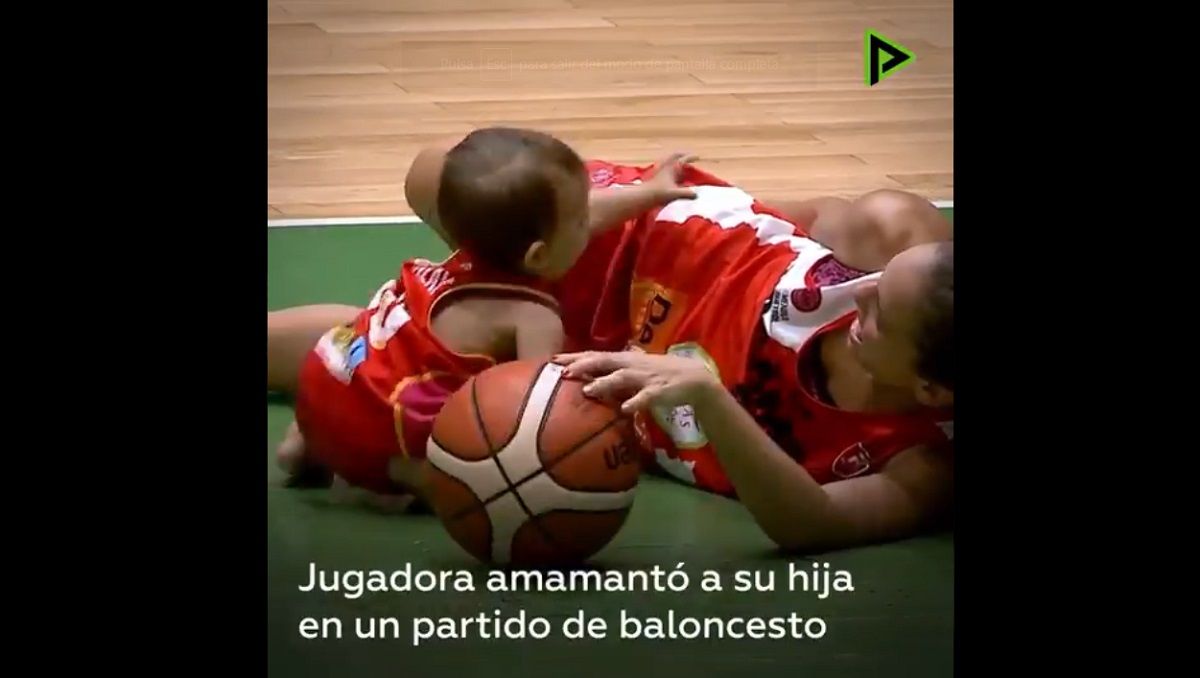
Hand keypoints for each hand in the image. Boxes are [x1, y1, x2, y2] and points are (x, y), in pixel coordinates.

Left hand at [553, 350, 719, 413]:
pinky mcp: (659, 391)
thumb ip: (615, 374)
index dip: (575, 357)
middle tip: (563, 371)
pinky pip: (645, 397)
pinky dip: (635, 402)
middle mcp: (632, 365)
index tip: (553, 359)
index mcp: (625, 359)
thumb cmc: (660, 375)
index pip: (596, 355)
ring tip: (588, 390)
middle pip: (604, 361)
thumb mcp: (635, 370)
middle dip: (584, 365)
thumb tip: (590, 378)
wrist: (694, 379)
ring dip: (605, 383)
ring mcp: (645, 377)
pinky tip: (625, 409)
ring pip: (622, 378)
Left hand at [644, 152, 697, 201]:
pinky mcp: (657, 176)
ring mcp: (660, 170)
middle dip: (682, 155)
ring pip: (669, 161)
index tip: (698, 157)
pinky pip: (665, 167)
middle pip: (675, 156)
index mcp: (672, 167)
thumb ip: (686, 194)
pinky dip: (671, 167)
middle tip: (688, 156)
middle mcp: (666, 166)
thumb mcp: (674, 194)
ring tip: (682, 164)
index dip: (691, 157)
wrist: (643, 196)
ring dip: (676, 160)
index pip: (684, 159)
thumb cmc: (659, 193)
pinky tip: (672, 174)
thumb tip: (696, 195)